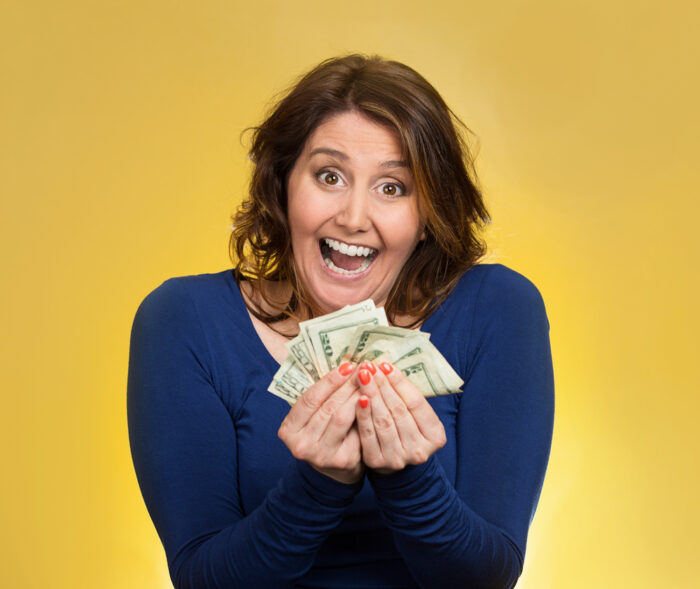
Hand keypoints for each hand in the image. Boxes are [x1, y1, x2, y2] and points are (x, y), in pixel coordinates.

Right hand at [278, 362, 363, 483]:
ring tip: (370, 381)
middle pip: (327, 407)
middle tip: (364, 369)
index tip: (347, 365)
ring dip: (358, 395)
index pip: (310, 399)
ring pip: (342, 417)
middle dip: (347, 385)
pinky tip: (375, 400)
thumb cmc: (322, 434)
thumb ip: (321, 398)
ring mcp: (321, 455)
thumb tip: (346, 367)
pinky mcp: (342, 461)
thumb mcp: (312, 418)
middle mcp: (301, 445)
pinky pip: (356, 431)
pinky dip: (365, 413)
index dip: (329, 380)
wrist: (332, 470)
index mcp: (288, 430)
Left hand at [355, 361, 446, 473]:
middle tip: (369, 367)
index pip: (416, 403)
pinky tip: (358, 398)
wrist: (393, 461)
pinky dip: (363, 414)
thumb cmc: (405, 430)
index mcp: (435, 436)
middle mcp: (419, 450)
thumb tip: (385, 368)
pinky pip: (368, 434)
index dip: (400, 382)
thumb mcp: (415, 416)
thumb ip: (405, 396)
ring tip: (362, 377)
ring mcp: (398, 458)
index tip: (385, 365)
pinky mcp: (377, 462)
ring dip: (372, 395)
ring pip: (383, 420)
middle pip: (398, 410)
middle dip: (382, 385)